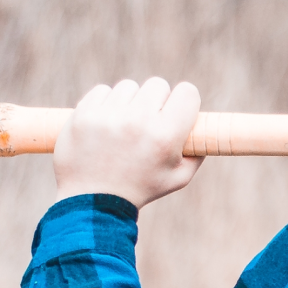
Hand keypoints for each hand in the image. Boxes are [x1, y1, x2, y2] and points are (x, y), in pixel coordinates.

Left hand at [53, 78, 202, 208]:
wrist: (93, 202)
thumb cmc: (141, 189)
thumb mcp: (179, 177)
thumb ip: (196, 151)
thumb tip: (203, 128)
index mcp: (166, 136)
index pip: (187, 92)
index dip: (185, 100)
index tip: (178, 109)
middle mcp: (138, 121)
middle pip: (158, 85)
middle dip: (157, 100)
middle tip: (149, 121)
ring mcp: (108, 116)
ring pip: (129, 87)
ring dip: (130, 102)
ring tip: (125, 127)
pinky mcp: (83, 114)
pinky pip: (103, 91)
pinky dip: (106, 104)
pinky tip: (106, 125)